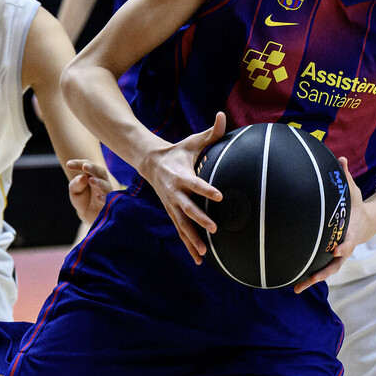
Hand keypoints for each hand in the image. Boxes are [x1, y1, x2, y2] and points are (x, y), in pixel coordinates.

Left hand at [66, 158, 117, 224]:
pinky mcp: (110, 203)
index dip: (78, 164)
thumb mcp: (75, 191)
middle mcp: (102, 180)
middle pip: (99, 171)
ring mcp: (107, 191)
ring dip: (99, 182)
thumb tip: (83, 177)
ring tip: (91, 180)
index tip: (68, 164)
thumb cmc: (82, 198)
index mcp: (92, 174)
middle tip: (84, 166)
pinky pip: (109, 199)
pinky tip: (98, 197)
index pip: (86, 165)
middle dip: (92, 168)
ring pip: (105, 185)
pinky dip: (104, 198)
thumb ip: (76, 184)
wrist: (89, 214)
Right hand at [140, 112, 226, 264]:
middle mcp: (176, 193)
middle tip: (214, 227)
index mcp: (182, 176)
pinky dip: (188, 245)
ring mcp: (172, 206)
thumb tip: (223, 114)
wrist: (151, 163)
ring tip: (204, 253)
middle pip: (188, 209)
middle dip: (200, 219)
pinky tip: (199, 260)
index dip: (207, 189)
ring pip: (182, 225)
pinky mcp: (172, 213)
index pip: (197, 184)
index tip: (219, 195)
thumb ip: (211, 131)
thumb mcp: (193, 141)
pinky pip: (181, 231)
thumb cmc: (178, 151)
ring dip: (193, 239)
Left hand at [294, 156, 368, 292]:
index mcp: (350, 234)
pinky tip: (294, 282)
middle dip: (323, 273)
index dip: (342, 247)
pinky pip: (320, 269)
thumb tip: (341, 158)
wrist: (367, 223)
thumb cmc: (356, 205)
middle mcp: (343, 248)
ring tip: (296, 288)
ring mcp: (337, 256)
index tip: (335, 250)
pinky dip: (309, 276)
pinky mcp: (330, 258)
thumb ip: (346, 176)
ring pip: (326, 272)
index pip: (347, 243)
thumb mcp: (353, 191)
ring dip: (312, 280)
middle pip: (334, 265)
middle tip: (310, 279)